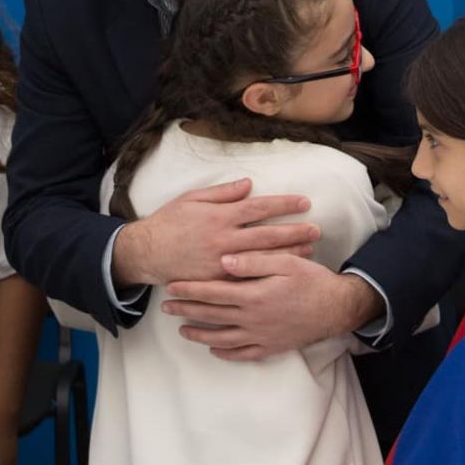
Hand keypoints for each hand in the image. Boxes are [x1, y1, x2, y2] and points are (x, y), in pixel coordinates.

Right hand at [111, 178, 318, 289]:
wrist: (147, 252)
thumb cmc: (169, 222)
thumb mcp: (192, 198)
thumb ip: (222, 193)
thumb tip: (248, 184)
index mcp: (219, 216)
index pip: (259, 207)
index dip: (283, 205)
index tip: (304, 202)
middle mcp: (224, 239)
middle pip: (267, 235)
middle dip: (294, 232)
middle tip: (317, 230)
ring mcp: (221, 262)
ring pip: (262, 258)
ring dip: (287, 254)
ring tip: (309, 250)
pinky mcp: (217, 280)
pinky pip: (246, 278)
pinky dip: (266, 275)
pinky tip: (281, 273)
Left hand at [161, 254, 379, 362]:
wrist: (337, 308)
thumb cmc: (312, 280)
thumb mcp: (285, 262)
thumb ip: (253, 261)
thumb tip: (223, 261)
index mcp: (253, 295)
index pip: (213, 292)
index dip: (190, 289)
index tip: (171, 286)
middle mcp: (253, 319)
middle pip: (211, 316)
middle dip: (186, 310)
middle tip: (166, 307)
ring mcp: (261, 336)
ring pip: (222, 338)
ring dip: (199, 333)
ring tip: (182, 330)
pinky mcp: (271, 347)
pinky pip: (242, 354)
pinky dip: (225, 352)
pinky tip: (214, 348)